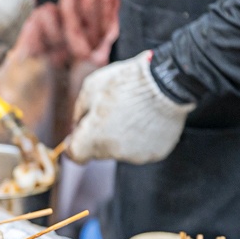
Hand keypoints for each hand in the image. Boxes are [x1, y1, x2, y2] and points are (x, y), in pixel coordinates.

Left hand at [68, 51, 195, 163]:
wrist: (166, 83)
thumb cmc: (126, 83)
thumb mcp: (90, 88)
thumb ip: (79, 112)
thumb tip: (77, 125)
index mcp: (92, 139)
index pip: (75, 154)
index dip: (74, 145)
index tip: (76, 136)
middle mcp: (113, 152)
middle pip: (99, 151)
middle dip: (99, 136)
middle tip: (111, 113)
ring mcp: (136, 155)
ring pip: (121, 149)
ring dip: (122, 136)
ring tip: (132, 112)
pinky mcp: (155, 153)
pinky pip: (142, 147)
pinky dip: (142, 136)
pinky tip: (147, 119)